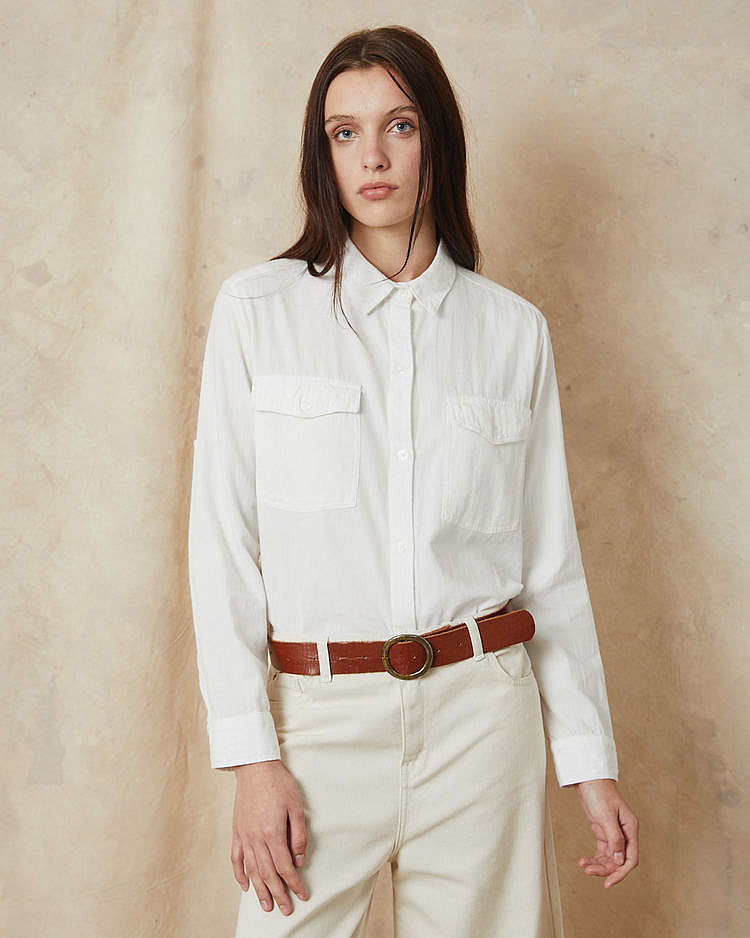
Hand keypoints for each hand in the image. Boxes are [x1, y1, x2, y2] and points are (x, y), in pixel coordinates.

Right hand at [231, 759, 308, 914]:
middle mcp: (256, 838)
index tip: (302, 894)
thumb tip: (299, 860)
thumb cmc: (279, 784)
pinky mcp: (236, 831)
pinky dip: (240, 874)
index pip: (284, 866)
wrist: (255, 767)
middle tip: (285, 909)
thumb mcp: (296, 807)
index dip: (294, 882)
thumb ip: (298, 835)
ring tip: (266, 906)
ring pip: (251, 870)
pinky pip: (236, 858)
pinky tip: (245, 886)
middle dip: (278, 893)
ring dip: (259, 890)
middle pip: (267, 873)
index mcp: (272, 832)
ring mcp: (244, 835)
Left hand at [570, 778, 638, 887]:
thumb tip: (620, 861)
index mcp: (631, 829)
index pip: (631, 858)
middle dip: (605, 868)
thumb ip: (615, 839)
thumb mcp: (606, 816)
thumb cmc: (599, 793)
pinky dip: (595, 858)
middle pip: (619, 860)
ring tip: (584, 865)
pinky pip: (602, 851)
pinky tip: (584, 861)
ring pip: (610, 857)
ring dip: (598, 864)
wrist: (588, 779)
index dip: (621, 872)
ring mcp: (614, 833)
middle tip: (589, 871)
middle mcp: (625, 833)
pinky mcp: (603, 831)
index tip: (608, 882)